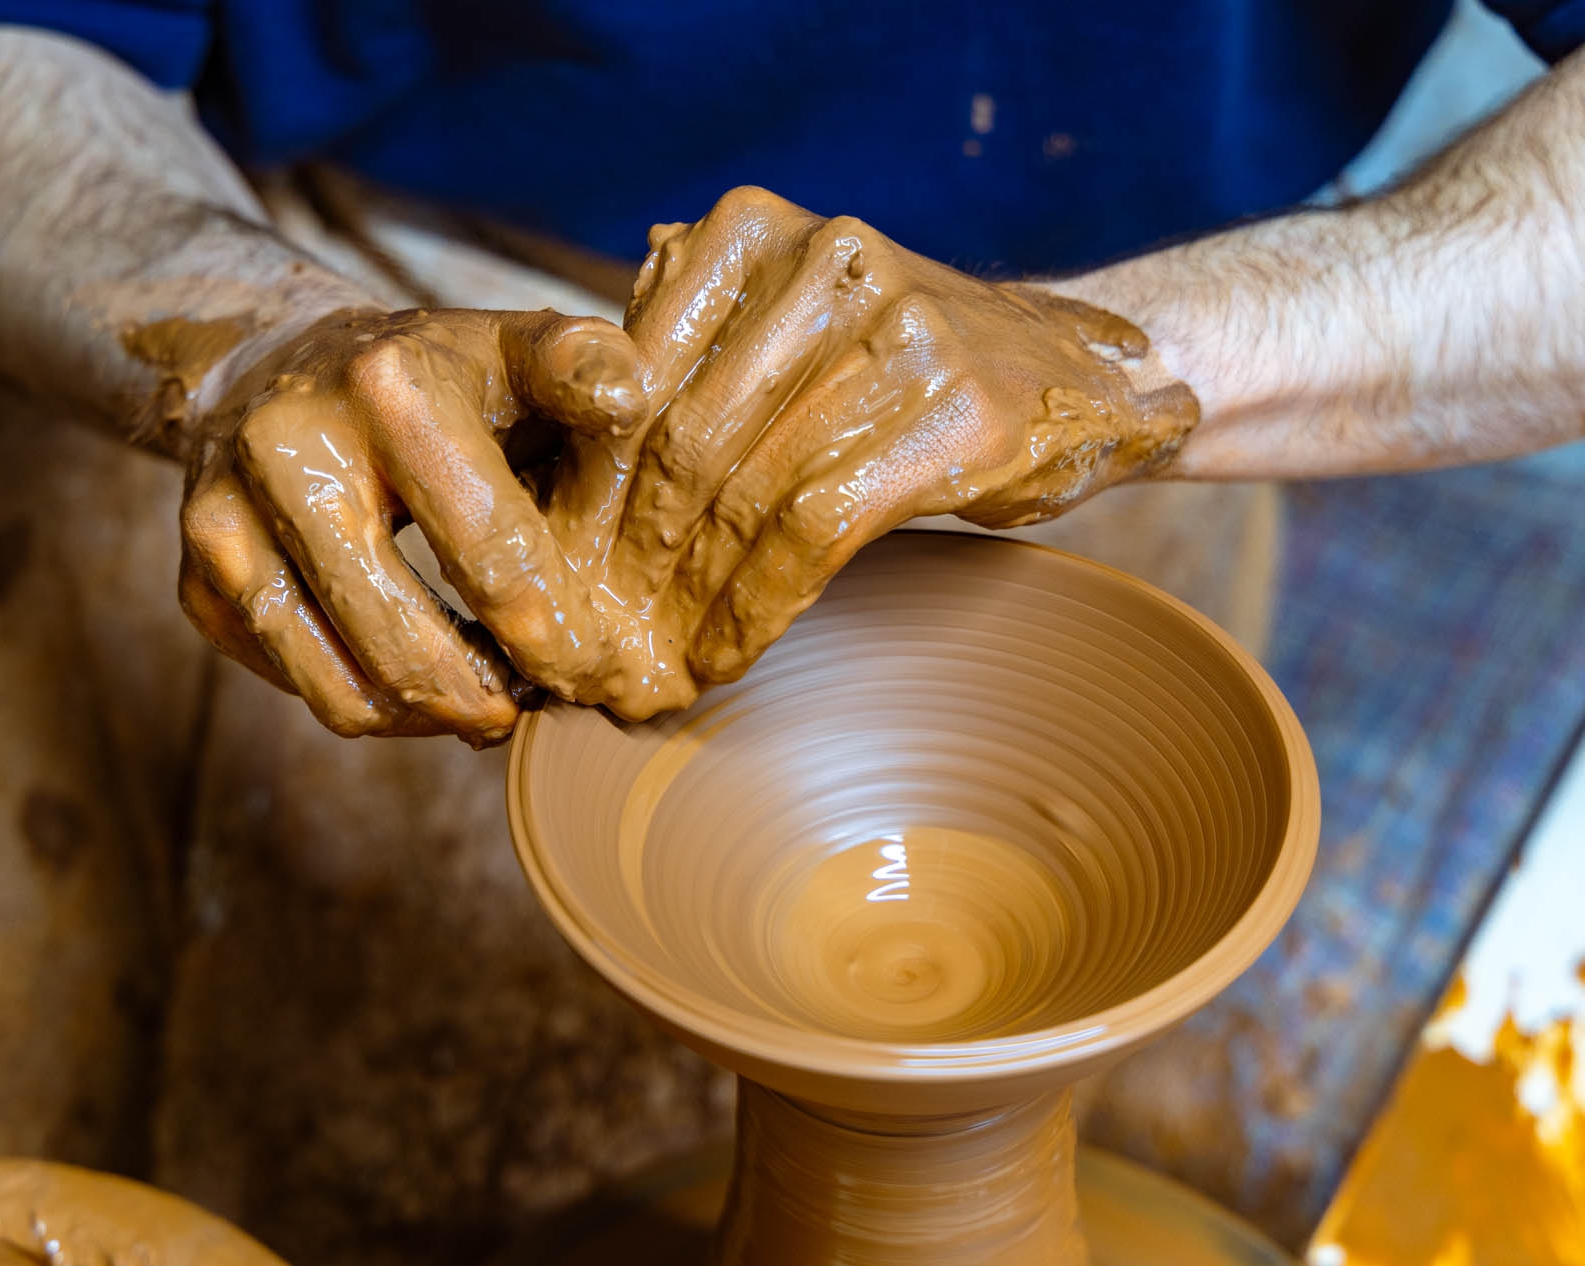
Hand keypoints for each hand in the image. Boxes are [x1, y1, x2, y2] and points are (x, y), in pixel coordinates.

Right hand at [178, 307, 645, 744]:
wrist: (274, 364)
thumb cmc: (429, 372)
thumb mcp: (510, 344)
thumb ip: (584, 365)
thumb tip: (635, 399)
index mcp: (386, 386)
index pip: (491, 555)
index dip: (555, 636)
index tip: (596, 669)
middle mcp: (286, 451)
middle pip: (407, 647)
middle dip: (490, 698)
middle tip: (539, 701)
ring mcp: (223, 523)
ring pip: (346, 692)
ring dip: (432, 717)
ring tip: (488, 699)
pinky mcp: (197, 584)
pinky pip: (304, 688)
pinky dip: (376, 704)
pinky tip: (425, 676)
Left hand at [552, 187, 1198, 712]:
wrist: (1082, 371)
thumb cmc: (898, 366)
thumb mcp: (781, 320)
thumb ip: (683, 342)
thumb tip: (566, 416)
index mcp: (751, 230)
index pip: (630, 378)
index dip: (584, 488)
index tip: (557, 569)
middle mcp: (819, 260)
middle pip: (680, 439)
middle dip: (628, 557)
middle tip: (596, 636)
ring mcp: (894, 331)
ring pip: (740, 491)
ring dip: (687, 600)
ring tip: (656, 662)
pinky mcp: (949, 415)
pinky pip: (810, 529)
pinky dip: (756, 607)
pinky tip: (728, 654)